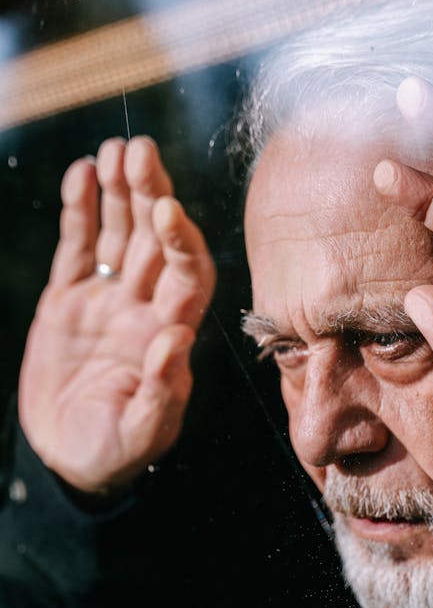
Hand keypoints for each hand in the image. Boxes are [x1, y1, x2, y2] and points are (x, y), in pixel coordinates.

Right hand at [18, 136, 215, 494]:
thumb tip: (174, 338)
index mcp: (170, 334)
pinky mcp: (69, 299)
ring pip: (121, 233)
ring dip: (120, 191)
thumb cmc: (115, 452)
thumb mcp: (143, 433)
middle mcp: (145, 307)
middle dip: (151, 194)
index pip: (188, 275)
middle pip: (156, 239)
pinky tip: (82, 173)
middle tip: (140, 150)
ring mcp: (108, 299)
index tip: (168, 209)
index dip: (182, 240)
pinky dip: (80, 211)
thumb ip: (161, 389)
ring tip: (115, 149)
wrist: (68, 458)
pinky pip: (78, 246)